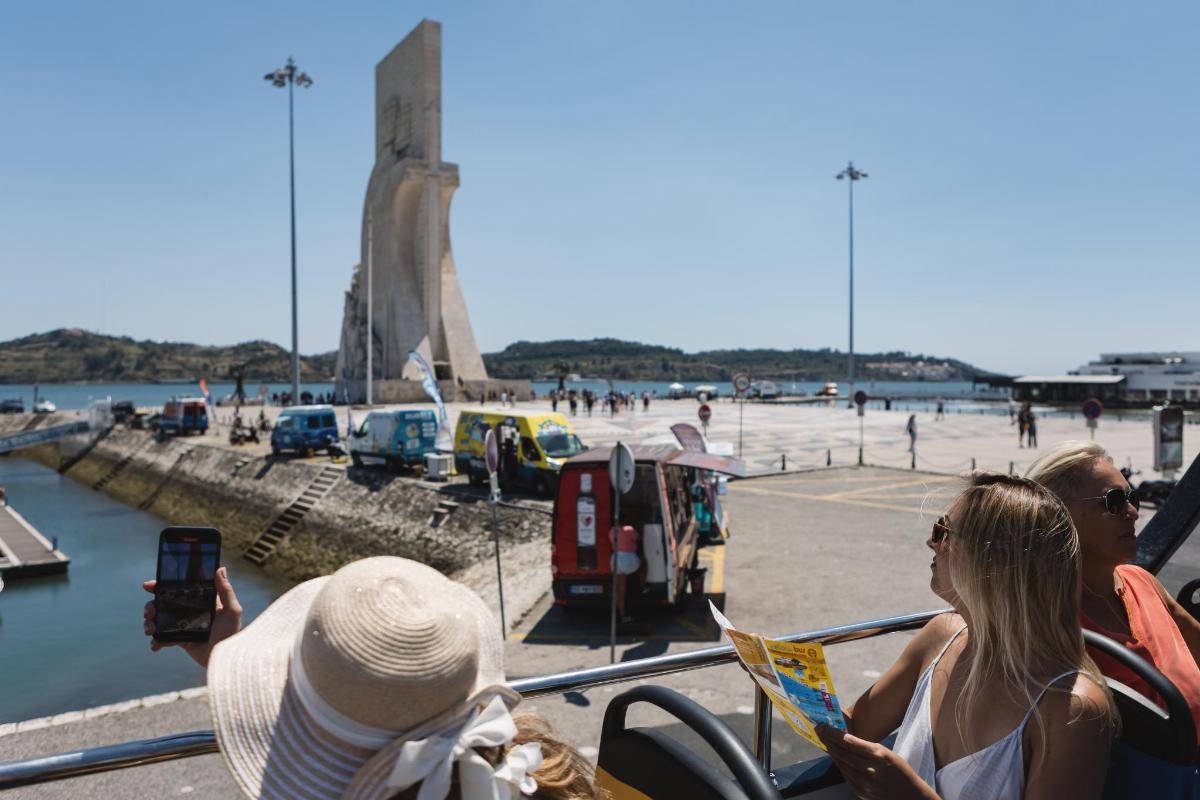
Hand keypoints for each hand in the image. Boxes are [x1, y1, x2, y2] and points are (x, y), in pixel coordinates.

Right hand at [143, 566, 243, 668]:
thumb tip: (220, 569)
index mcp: (201, 601)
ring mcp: (183, 625)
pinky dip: (156, 641)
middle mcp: (190, 611)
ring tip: (150, 629)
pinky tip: (155, 645)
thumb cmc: (232, 633)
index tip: (149, 585)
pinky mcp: (180, 640)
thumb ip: (226, 591)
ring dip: (149, 623)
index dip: (163, 585)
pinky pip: (162, 638)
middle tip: (149, 611)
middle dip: (151, 606)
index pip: (180, 588)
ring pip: (159, 620)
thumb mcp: (232, 611)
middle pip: (164, 603)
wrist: (224, 659)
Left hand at [816, 724, 937, 799]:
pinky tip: (835, 756)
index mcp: (878, 755)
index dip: (832, 733)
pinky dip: (839, 764)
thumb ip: (865, 747)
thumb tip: (843, 738)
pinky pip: (845, 775)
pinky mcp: (861, 793)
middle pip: (841, 753)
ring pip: (841, 764)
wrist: (910, 796)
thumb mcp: (885, 752)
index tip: (823, 725)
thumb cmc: (899, 769)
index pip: (848, 741)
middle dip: (827, 740)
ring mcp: (864, 783)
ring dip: (831, 751)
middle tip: (819, 730)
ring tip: (824, 740)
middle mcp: (870, 769)